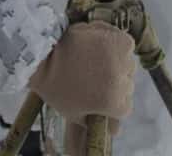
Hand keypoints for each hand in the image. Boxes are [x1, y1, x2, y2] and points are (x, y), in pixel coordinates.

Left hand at [28, 21, 136, 150]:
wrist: (43, 53)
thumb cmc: (54, 84)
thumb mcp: (73, 113)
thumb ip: (96, 123)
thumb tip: (115, 132)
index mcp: (112, 103)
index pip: (124, 108)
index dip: (111, 102)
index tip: (99, 94)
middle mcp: (121, 83)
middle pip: (127, 86)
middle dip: (113, 83)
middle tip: (93, 76)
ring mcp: (121, 60)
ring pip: (127, 65)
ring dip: (116, 64)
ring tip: (94, 59)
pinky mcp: (118, 40)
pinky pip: (126, 45)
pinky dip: (117, 44)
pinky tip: (100, 46)